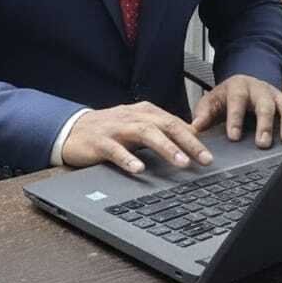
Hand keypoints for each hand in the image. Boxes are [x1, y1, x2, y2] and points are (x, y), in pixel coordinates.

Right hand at [62, 101, 213, 174]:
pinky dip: (128, 159)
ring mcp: (116, 128)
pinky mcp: (99, 142)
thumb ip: (160, 131)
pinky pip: (115, 150)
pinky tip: (139, 170)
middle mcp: (132, 116)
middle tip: (205, 159)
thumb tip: (190, 139)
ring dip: (165, 147)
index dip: (194, 137)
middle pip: (165, 125)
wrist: (71, 130)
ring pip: (144, 133)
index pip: (174, 122)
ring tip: (181, 162)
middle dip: (187, 142)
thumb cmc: (109, 130)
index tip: (210, 153)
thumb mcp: (136, 126)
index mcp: (144, 112)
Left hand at [191, 74, 281, 147]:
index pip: (237, 100)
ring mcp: (274, 94)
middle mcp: (258, 88)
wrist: (243, 85)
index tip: (233, 136)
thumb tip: (195, 127)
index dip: (235, 118)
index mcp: (238, 86)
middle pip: (264, 103)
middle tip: (263, 143)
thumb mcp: (211, 102)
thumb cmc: (226, 97)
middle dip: (264, 123)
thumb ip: (203, 114)